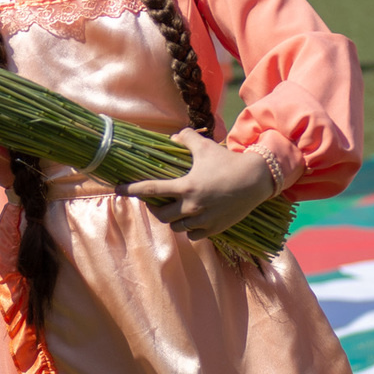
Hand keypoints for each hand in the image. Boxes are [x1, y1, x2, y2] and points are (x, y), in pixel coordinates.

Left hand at [125, 129, 279, 241]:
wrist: (256, 180)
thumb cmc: (228, 161)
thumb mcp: (205, 147)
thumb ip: (186, 139)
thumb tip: (172, 138)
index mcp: (186, 186)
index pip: (152, 190)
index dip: (131, 190)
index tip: (117, 189)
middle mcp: (192, 206)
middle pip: (162, 215)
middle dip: (155, 209)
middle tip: (157, 202)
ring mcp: (203, 220)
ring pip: (176, 227)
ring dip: (173, 219)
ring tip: (176, 209)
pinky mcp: (214, 229)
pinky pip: (193, 235)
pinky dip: (189, 229)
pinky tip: (191, 219)